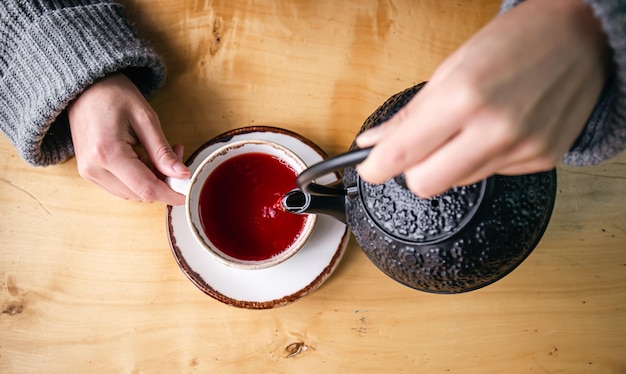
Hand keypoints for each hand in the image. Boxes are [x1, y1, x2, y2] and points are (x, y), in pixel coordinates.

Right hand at [68, 73, 189, 204]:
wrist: (84, 88)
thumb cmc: (114, 95)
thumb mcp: (146, 119)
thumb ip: (163, 151)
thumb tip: (182, 175)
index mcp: (109, 154)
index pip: (146, 188)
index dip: (171, 194)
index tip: (187, 193)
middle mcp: (94, 169)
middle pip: (140, 194)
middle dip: (164, 181)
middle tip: (176, 154)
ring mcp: (88, 173)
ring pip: (132, 194)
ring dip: (151, 180)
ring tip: (157, 152)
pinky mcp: (89, 172)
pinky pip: (121, 187)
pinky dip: (137, 179)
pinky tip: (143, 158)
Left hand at [355, 0, 610, 196]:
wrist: (583, 37)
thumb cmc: (516, 41)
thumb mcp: (451, 67)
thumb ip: (409, 114)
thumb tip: (374, 143)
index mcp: (463, 97)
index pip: (402, 155)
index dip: (375, 168)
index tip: (368, 168)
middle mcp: (495, 129)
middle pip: (426, 185)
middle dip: (414, 170)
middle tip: (419, 148)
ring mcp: (521, 149)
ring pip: (458, 182)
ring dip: (451, 162)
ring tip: (469, 126)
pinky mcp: (541, 160)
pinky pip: (491, 174)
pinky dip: (484, 158)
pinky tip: (497, 130)